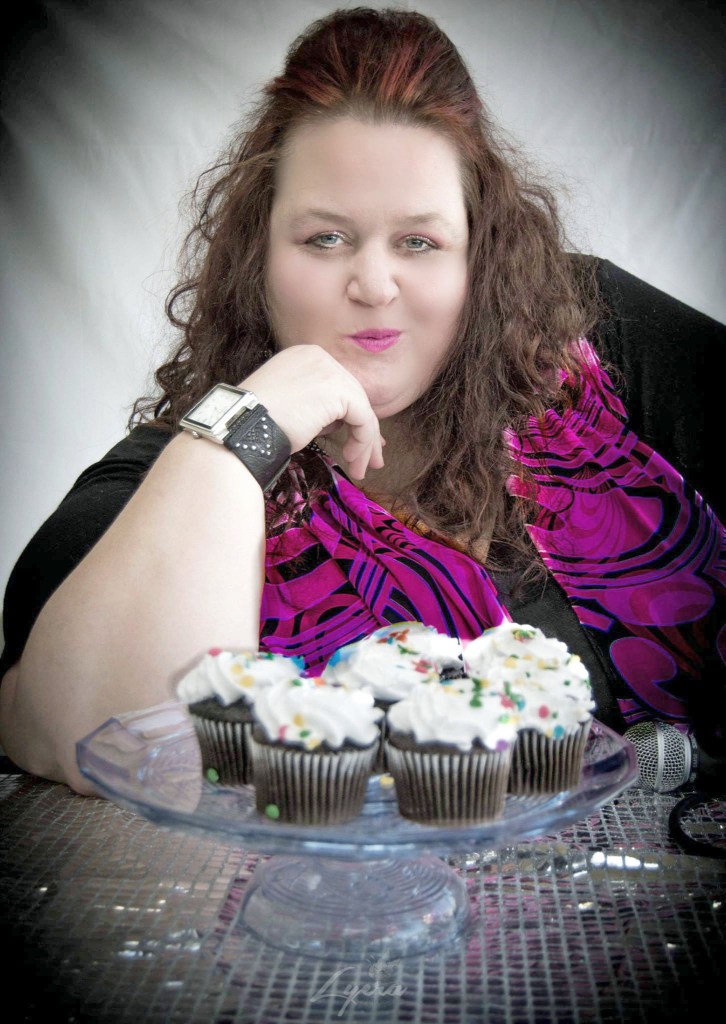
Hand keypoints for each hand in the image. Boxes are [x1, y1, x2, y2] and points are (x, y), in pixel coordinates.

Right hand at [239, 346, 384, 479]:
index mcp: (304, 357)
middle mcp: (318, 357)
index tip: (359, 441)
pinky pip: (363, 418)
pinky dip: (362, 442)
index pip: (338, 387)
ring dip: (364, 443)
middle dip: (365, 432)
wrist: (241, 428)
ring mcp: (329, 370)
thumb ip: (317, 406)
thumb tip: (343, 424)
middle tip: (371, 459)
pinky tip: (351, 459)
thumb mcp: (290, 405)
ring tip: (361, 468)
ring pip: (361, 409)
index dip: (352, 415)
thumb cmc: (257, 424)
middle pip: (353, 397)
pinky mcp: (339, 390)